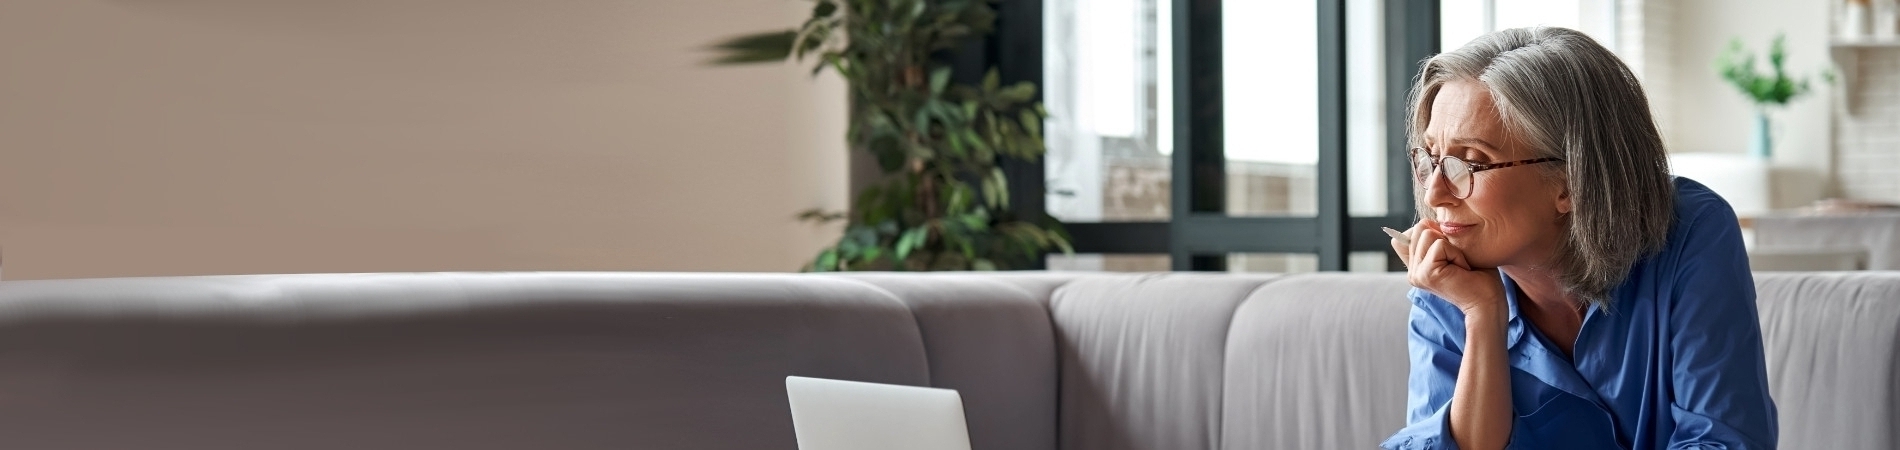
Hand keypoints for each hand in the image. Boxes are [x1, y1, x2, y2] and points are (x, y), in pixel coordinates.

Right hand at [1391, 219, 1505, 316]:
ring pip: (1427, 233)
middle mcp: (1412, 271)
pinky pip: (1440, 245)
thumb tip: (1424, 223)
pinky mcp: (1426, 274)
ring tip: (1459, 266)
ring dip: (1451, 246)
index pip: (1409, 233)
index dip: (1433, 234)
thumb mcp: (1454, 252)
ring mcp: (1416, 274)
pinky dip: (1457, 254)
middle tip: (1457, 261)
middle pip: (1419, 228)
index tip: (1450, 255)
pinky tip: (1462, 270)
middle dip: (1445, 238)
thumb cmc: (1479, 277)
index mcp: (1416, 267)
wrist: (1488, 303)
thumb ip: (1435, 239)